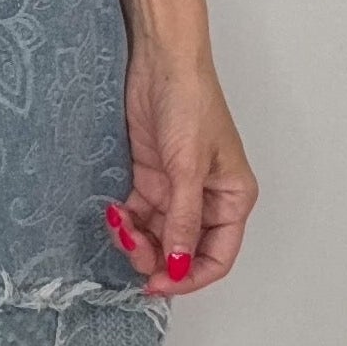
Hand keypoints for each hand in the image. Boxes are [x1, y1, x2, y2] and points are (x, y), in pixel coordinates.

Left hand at [105, 41, 257, 298]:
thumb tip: (180, 266)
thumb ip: (184, 220)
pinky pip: (140, 215)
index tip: (158, 284)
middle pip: (184, 251)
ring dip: (138, 240)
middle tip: (131, 250)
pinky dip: (126, 221)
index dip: (189, 277)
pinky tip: (114, 212)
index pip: (217, 257)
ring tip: (120, 226)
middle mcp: (207, 199)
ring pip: (158, 236)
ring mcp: (178, 189)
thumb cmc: (190, 103)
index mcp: (232, 198)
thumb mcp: (187, 168)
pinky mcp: (152, 177)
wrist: (161, 61)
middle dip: (158, 258)